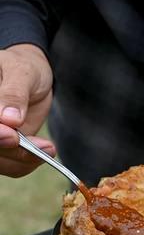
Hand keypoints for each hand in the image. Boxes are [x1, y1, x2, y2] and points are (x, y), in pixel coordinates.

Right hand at [0, 44, 55, 176]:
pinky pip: (11, 166)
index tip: (12, 135)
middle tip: (43, 148)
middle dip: (11, 150)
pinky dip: (28, 163)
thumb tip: (9, 119)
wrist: (33, 78)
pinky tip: (44, 152)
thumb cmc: (24, 68)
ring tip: (49, 148)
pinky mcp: (3, 149)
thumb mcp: (21, 72)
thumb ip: (14, 93)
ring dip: (24, 159)